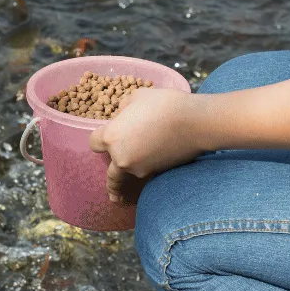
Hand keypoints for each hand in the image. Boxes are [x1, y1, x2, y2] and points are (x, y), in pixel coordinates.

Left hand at [89, 89, 207, 201]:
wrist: (194, 122)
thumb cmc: (164, 104)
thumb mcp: (137, 97)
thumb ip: (124, 108)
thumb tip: (123, 115)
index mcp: (112, 137)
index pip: (94, 143)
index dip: (99, 139)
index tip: (103, 140)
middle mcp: (120, 157)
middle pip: (110, 174)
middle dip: (111, 180)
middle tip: (112, 190)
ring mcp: (138, 169)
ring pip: (127, 177)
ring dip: (127, 180)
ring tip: (122, 193)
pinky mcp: (155, 174)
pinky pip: (144, 177)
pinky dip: (144, 177)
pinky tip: (148, 174)